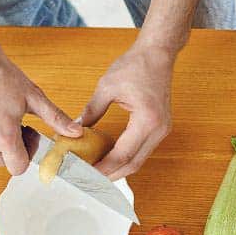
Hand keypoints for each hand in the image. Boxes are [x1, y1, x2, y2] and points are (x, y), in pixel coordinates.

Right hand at [0, 49, 80, 174]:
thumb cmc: (1, 76)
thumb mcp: (34, 97)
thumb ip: (56, 119)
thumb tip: (76, 132)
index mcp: (4, 136)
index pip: (18, 168)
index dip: (25, 154)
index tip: (26, 135)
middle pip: (2, 161)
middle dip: (10, 147)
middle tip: (13, 123)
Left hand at [82, 41, 177, 180]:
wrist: (158, 54)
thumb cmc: (135, 66)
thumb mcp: (107, 87)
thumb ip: (91, 112)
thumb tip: (74, 129)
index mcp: (146, 120)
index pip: (122, 154)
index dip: (103, 168)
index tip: (85, 173)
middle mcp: (158, 129)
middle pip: (134, 164)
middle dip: (111, 175)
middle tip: (89, 180)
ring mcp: (162, 130)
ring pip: (139, 160)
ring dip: (119, 168)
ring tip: (98, 171)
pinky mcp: (160, 128)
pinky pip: (143, 150)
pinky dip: (126, 157)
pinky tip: (110, 157)